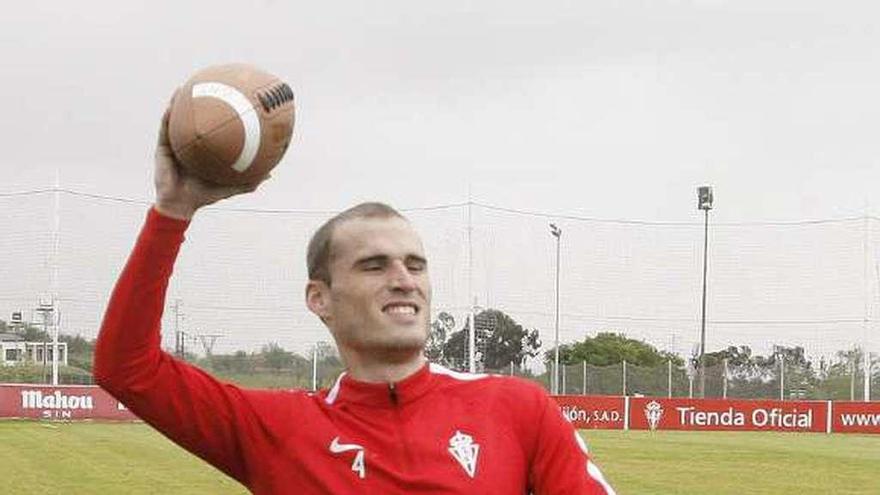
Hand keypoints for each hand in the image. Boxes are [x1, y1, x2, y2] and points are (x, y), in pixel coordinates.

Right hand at [153, 93, 268, 219]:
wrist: (181, 204)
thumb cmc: (204, 195)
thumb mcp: (230, 186)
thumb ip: (248, 180)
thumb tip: (270, 173)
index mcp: (205, 150)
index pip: (212, 129)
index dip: (218, 115)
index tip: (229, 100)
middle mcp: (191, 144)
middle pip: (196, 120)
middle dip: (200, 103)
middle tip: (210, 87)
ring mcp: (176, 144)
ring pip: (178, 119)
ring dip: (181, 102)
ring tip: (187, 86)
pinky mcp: (163, 147)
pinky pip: (165, 127)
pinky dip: (169, 114)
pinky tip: (173, 102)